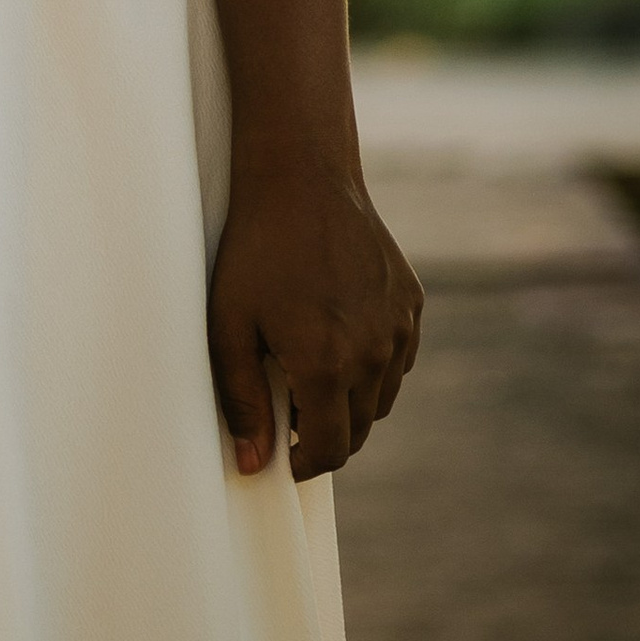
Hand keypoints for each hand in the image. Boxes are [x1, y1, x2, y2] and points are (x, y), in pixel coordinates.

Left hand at [208, 156, 422, 481]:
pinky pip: (398, 358)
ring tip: (310, 375)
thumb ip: (242, 399)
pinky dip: (374, 365)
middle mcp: (374, 352)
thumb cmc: (254, 249)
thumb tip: (254, 463)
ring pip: (382, 397)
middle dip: (326, 435)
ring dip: (351, 402)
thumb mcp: (228, 324)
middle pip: (359, 429)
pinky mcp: (411, 302)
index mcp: (327, 364)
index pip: (330, 449)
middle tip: (290, 417)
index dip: (305, 463)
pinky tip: (339, 340)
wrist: (300, 177)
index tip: (285, 457)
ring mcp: (399, 326)